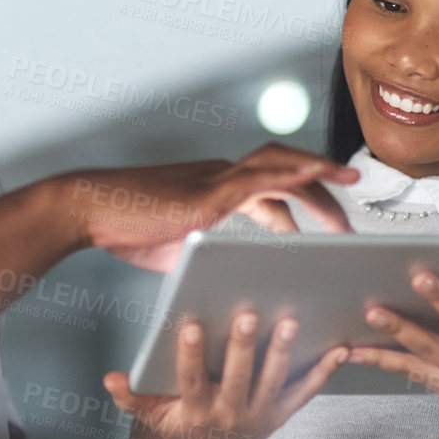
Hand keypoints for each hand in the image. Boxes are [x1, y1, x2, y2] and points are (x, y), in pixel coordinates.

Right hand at [62, 143, 358, 270]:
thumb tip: (220, 274)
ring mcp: (215, 179)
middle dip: (322, 188)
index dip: (303, 200)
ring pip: (279, 164)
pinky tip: (314, 177)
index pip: (272, 188)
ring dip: (318, 174)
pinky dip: (291, 174)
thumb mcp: (174, 247)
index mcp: (215, 189)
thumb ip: (202, 251)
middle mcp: (220, 176)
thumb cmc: (123, 226)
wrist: (89, 209)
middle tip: (349, 215)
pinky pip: (258, 177)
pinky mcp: (207, 192)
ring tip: (349, 187)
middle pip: (285, 170)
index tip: (326, 224)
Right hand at [104, 311, 349, 438]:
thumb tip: (109, 379)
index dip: (189, 353)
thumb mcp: (152, 415)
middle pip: (237, 377)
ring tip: (291, 321)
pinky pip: (305, 393)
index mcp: (195, 410)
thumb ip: (132, 396)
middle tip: (247, 314)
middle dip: (242, 346)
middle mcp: (229, 413)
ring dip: (283, 352)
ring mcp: (259, 415)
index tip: (190, 323)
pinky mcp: (281, 414)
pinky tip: (340, 349)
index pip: (190, 379)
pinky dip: (324, 372)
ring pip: (274, 381)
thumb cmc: (179, 427)